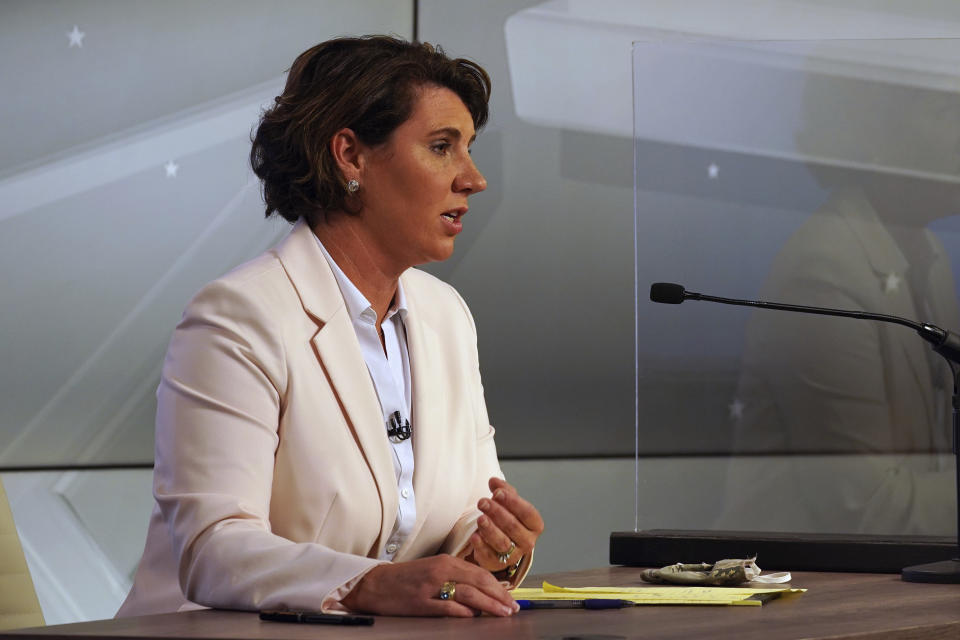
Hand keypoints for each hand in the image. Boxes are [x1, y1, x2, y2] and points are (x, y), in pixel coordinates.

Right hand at [340, 554, 518, 616]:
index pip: (479, 573)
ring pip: (468, 594)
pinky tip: (475, 617)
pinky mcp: (421, 603)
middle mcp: (441, 571)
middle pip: (478, 582)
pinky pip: (448, 607)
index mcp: (445, 561)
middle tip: (513, 608)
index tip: (511, 597)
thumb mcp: (434, 570)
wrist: (375, 584)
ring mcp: (431, 587)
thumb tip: (482, 592)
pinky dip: (464, 612)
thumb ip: (457, 577)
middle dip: (499, 596)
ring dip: (489, 605)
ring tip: (502, 614)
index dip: (498, 586)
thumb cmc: (406, 579)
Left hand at [470, 477, 543, 572]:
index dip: (512, 502)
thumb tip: (494, 482)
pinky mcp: (498, 564)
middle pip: (513, 526)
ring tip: (480, 518)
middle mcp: (528, 541)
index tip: (497, 493)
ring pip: (502, 542)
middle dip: (497, 512)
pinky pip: (489, 556)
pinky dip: (481, 546)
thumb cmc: (506, 519)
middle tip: (482, 502)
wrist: (499, 542)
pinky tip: (474, 537)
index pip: (527, 512)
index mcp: (535, 525)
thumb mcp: (508, 503)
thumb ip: (503, 491)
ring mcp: (514, 555)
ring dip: (490, 529)